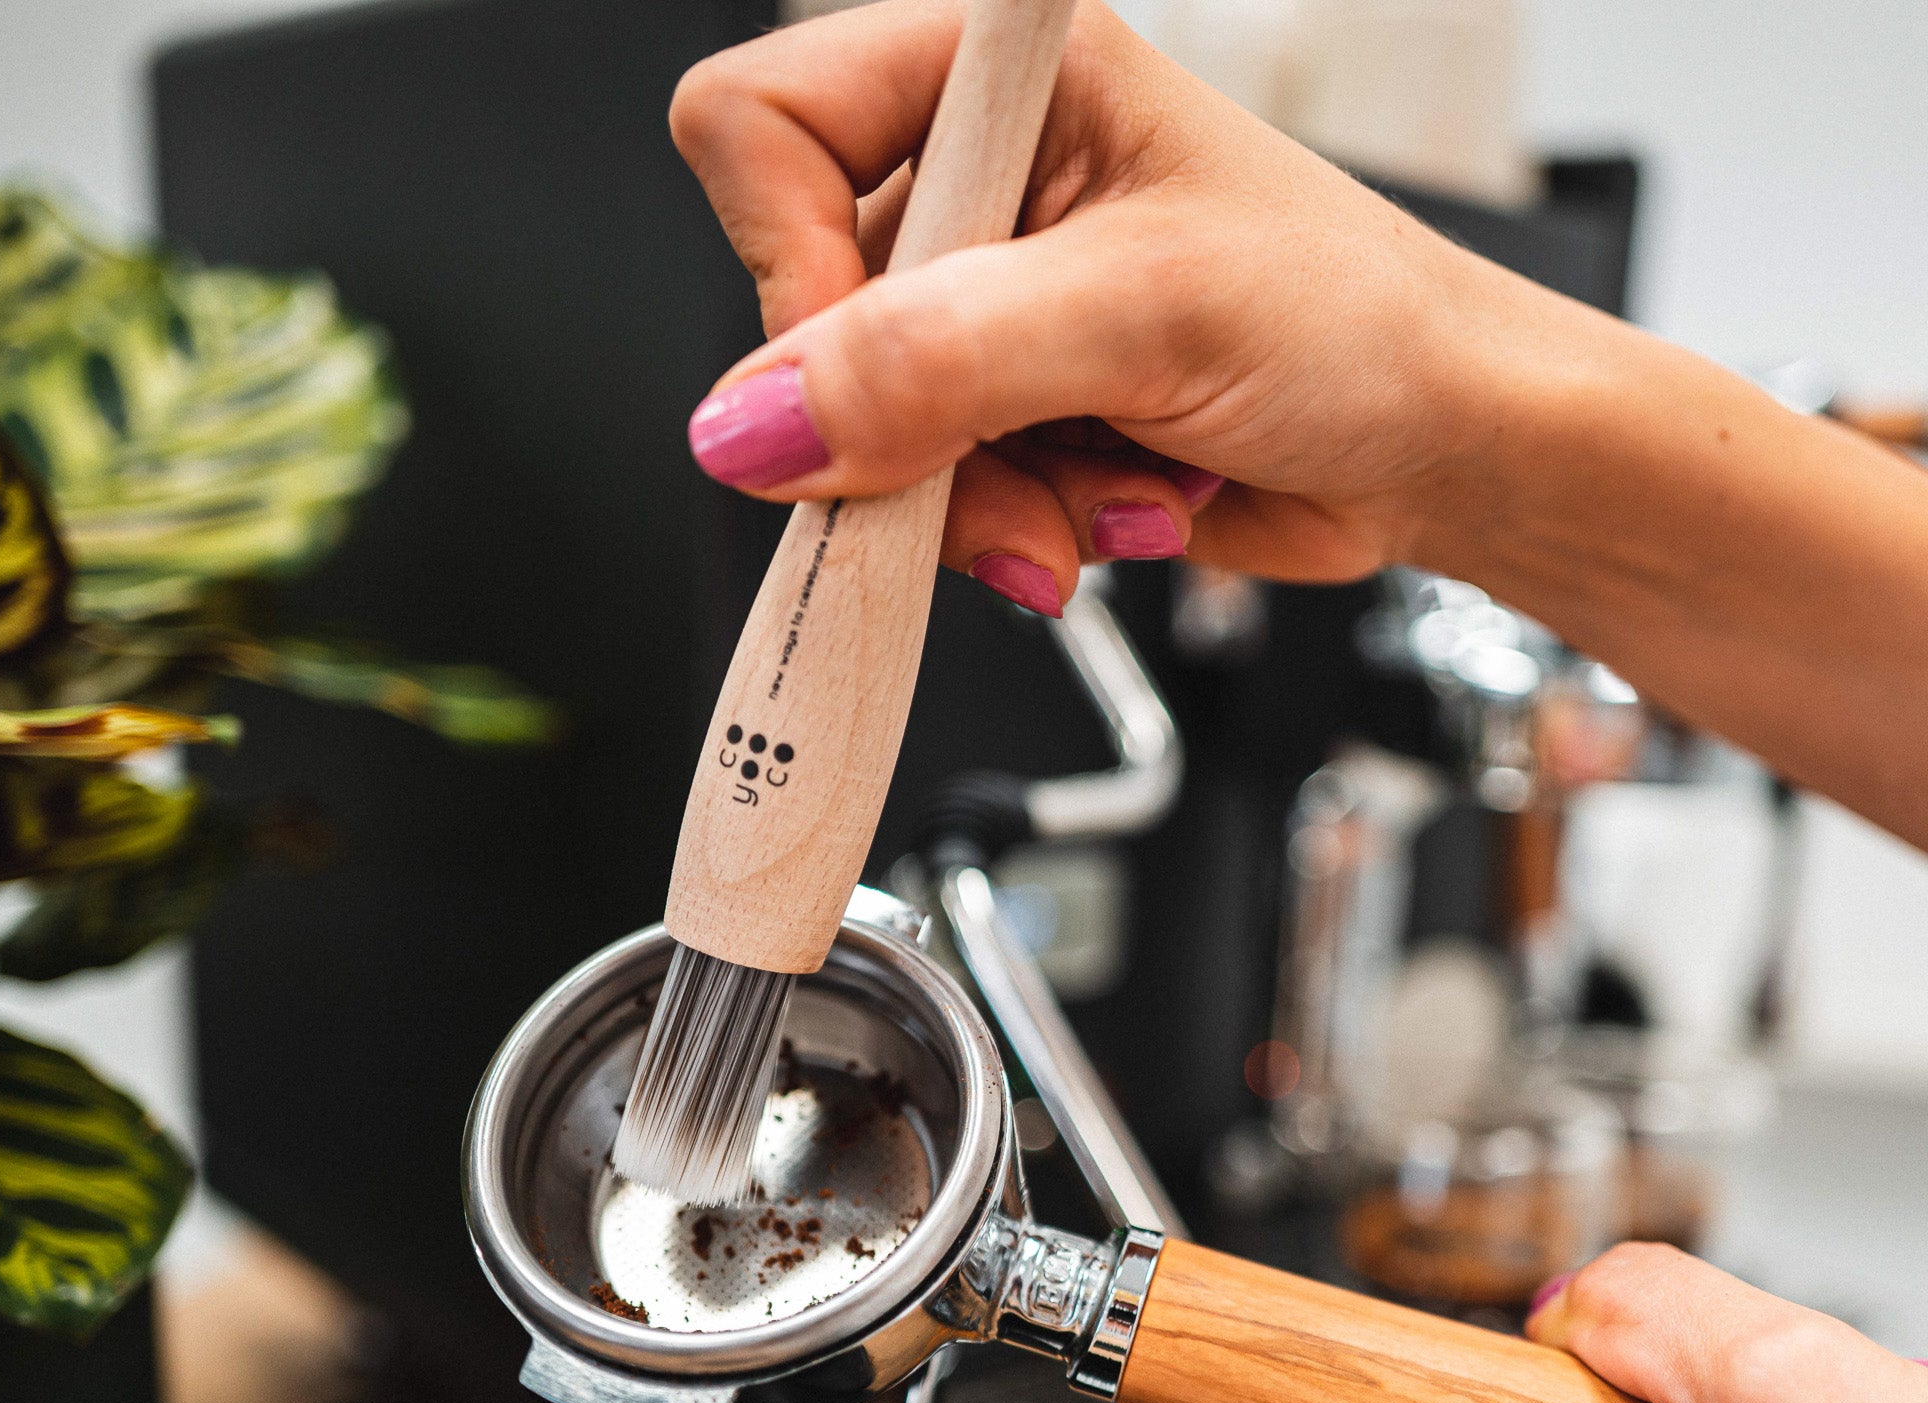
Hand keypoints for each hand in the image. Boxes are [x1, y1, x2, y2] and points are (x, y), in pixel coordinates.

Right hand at [669, 0, 1530, 609]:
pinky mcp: (1004, 416)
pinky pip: (926, 502)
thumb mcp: (1147, 312)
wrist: (1437, 447)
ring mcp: (983, 312)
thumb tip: (759, 421)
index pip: (763, 128)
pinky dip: (1014, 531)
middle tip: (1016, 465)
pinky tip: (1112, 506)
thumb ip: (938, 359)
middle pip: (803, 317)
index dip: (788, 263)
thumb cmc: (1357, 323)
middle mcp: (976, 185)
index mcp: (997, 77)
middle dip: (916, 429)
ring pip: (862, 438)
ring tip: (1103, 490)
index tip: (873, 367)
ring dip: (980, 502)